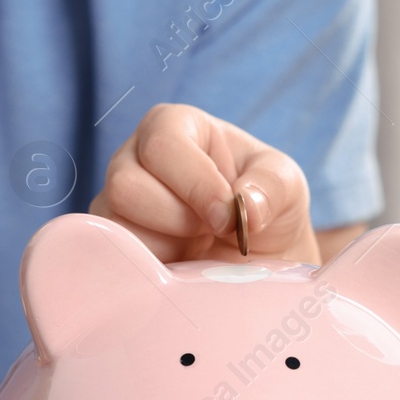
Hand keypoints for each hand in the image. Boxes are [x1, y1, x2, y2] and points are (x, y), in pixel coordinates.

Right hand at [89, 103, 318, 263]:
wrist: (257, 258)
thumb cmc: (265, 207)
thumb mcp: (286, 185)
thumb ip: (271, 187)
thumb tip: (245, 207)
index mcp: (174, 127)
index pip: (163, 145)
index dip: (196, 186)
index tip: (227, 217)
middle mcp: (134, 159)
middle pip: (125, 186)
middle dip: (178, 219)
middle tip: (213, 232)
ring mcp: (115, 205)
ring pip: (117, 228)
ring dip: (168, 248)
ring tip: (198, 246)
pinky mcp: (113, 246)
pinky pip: (116, 263)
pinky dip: (154, 272)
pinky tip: (182, 267)